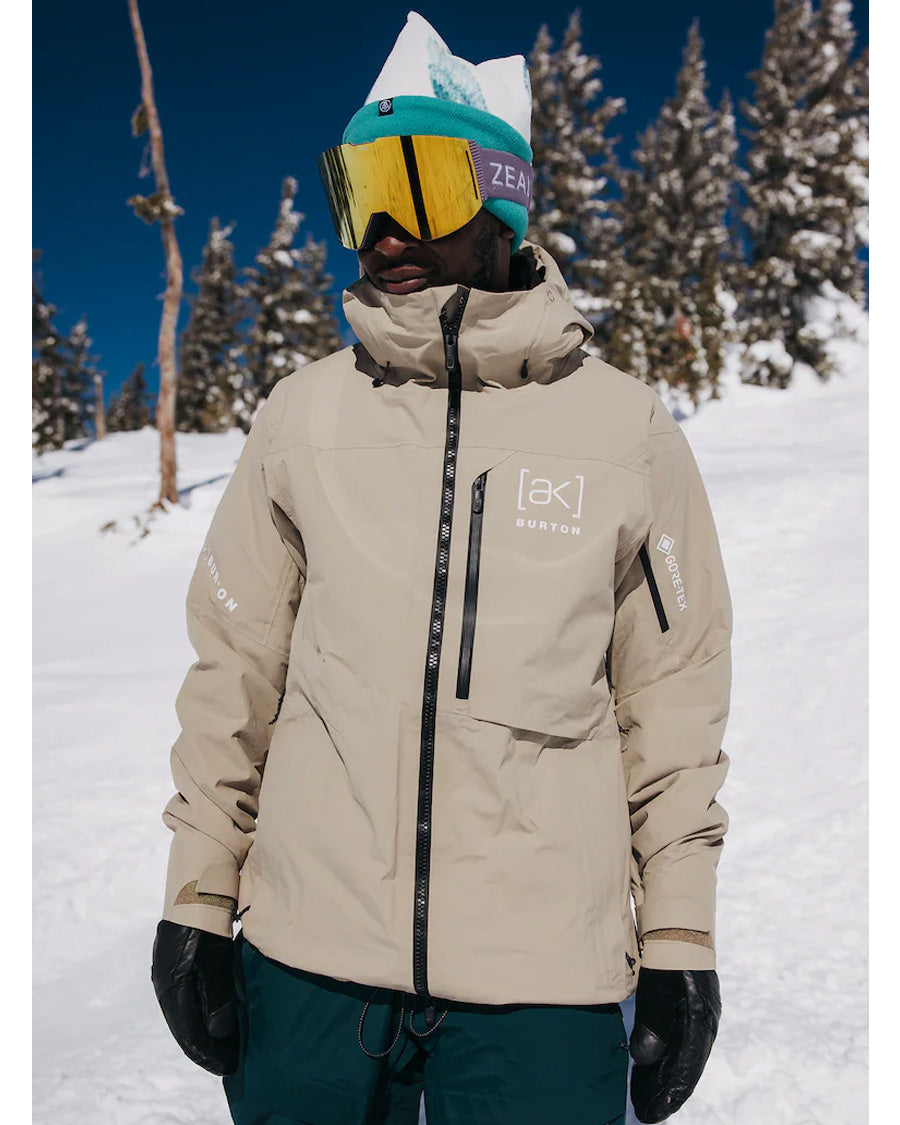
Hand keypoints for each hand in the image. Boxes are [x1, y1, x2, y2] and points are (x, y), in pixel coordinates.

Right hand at [151, 920, 238, 1075]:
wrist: (197, 880)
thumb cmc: (208, 919)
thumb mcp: (215, 960)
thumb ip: (216, 998)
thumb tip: (218, 1034)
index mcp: (170, 986)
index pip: (188, 1032)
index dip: (207, 1052)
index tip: (227, 1067)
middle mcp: (164, 981)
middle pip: (184, 1025)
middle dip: (205, 1046)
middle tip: (227, 1063)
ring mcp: (167, 969)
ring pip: (184, 1010)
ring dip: (202, 1029)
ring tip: (222, 1045)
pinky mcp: (175, 958)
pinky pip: (186, 995)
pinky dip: (199, 1011)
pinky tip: (212, 1015)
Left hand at [629, 968, 720, 1122]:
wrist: (680, 926)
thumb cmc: (668, 956)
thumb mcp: (658, 988)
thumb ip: (654, 1024)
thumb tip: (644, 1059)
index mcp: (700, 1023)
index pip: (685, 1070)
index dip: (667, 1095)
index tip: (650, 1114)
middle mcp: (705, 1026)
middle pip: (685, 1069)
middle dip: (664, 1092)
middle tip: (643, 1111)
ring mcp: (701, 1019)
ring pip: (683, 1059)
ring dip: (664, 1078)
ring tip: (644, 1096)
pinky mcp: (693, 1012)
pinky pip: (682, 1045)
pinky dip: (668, 1061)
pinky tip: (653, 1068)